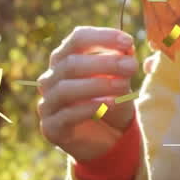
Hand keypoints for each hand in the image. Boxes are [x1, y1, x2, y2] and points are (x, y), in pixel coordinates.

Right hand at [37, 27, 137, 162]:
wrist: (108, 141)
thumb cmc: (112, 102)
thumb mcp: (122, 80)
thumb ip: (123, 62)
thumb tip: (126, 48)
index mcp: (65, 59)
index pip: (77, 39)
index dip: (102, 38)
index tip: (128, 42)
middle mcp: (51, 78)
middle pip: (71, 63)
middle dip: (104, 63)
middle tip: (131, 66)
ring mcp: (48, 103)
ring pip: (65, 88)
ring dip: (97, 85)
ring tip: (123, 85)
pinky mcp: (51, 128)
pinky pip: (66, 115)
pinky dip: (89, 108)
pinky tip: (110, 104)